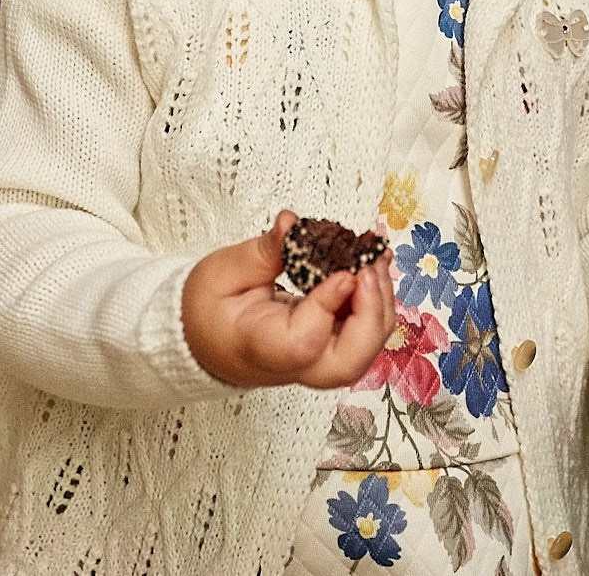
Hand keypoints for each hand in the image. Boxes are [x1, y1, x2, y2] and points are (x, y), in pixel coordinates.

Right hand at [183, 210, 395, 389]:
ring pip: (366, 349)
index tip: (343, 271)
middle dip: (372, 314)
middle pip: (349, 362)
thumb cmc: (211, 311)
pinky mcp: (332, 348)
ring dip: (380, 302)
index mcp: (262, 348)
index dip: (329, 307)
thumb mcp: (223, 272)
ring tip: (375, 255)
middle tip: (370, 267)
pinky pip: (364, 333)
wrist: (208, 340)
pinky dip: (376, 300)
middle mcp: (296, 365)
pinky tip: (374, 264)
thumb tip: (292, 224)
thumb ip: (262, 252)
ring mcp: (318, 362)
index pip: (304, 342)